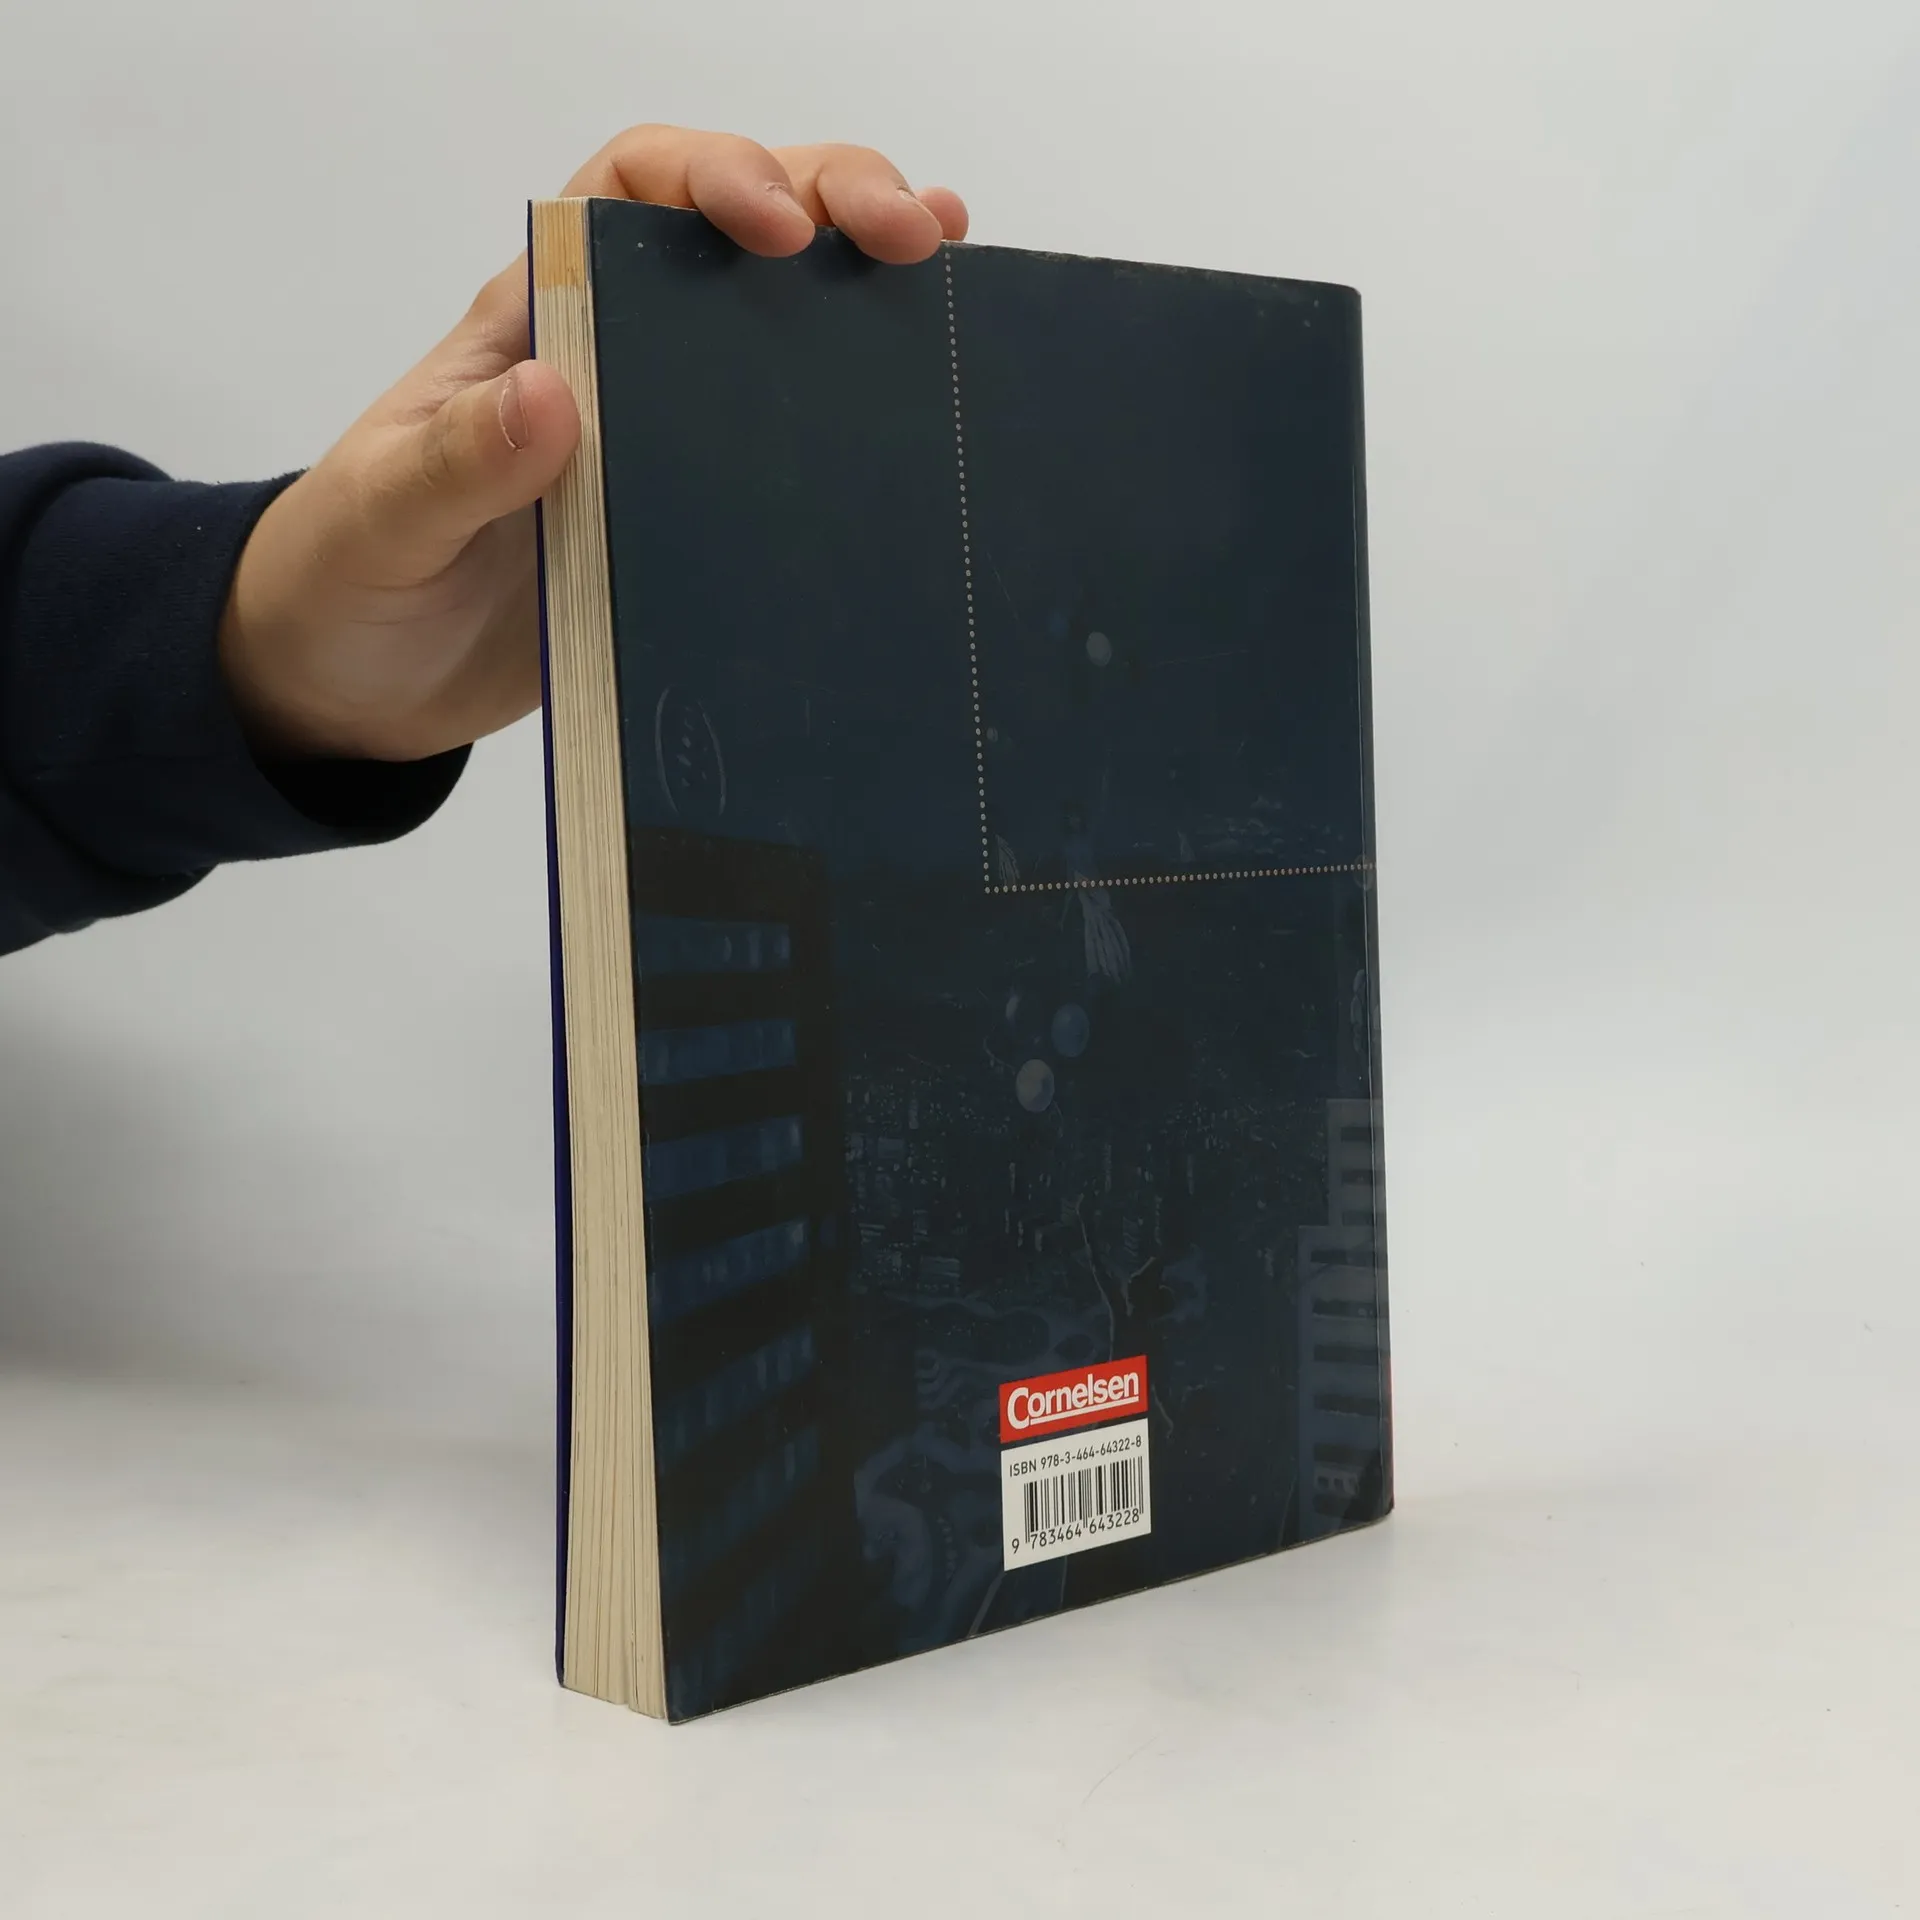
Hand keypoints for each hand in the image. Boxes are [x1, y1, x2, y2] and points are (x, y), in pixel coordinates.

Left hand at [218, 126, 968, 762]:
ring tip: (949, 271)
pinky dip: (857, 403)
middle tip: (910, 236)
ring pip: (778, 320)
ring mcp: (664, 436)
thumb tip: (553, 393)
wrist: (356, 686)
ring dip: (864, 279)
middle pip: (731, 228)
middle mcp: (611, 358)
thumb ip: (456, 463)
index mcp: (533, 325)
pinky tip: (922, 393)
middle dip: (828, 200)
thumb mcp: (384, 520)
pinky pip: (787, 444)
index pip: (628, 191)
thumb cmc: (348, 580)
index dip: (712, 177)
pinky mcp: (695, 516)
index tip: (778, 228)